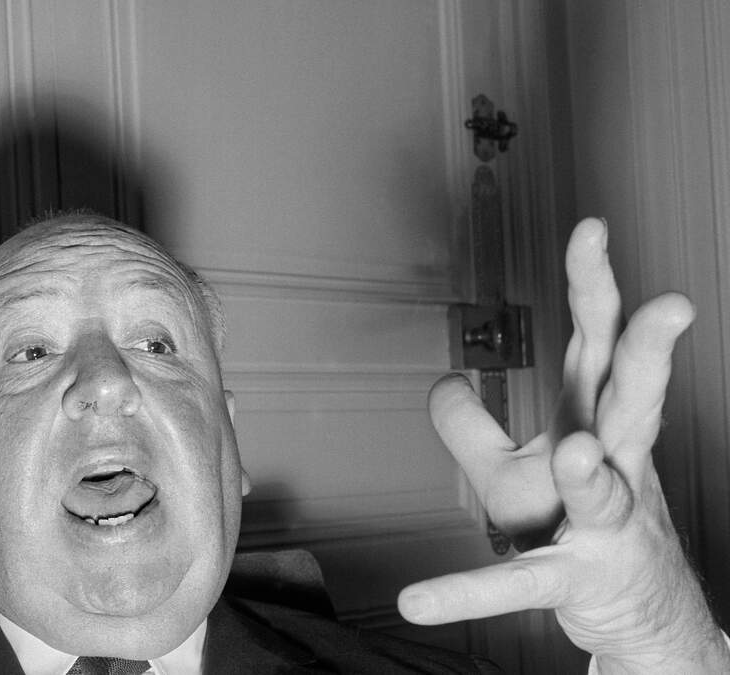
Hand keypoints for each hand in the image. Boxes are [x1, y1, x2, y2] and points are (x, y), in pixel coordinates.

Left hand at [398, 219, 728, 671]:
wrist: (630, 613)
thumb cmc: (570, 525)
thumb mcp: (508, 473)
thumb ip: (471, 426)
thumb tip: (443, 381)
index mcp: (593, 422)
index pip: (598, 344)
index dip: (594, 288)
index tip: (592, 230)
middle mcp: (613, 465)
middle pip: (632, 400)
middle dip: (645, 354)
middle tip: (667, 307)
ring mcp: (605, 525)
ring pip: (605, 491)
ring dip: (591, 473)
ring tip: (580, 454)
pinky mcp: (574, 579)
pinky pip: (519, 581)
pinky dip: (468, 591)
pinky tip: (420, 600)